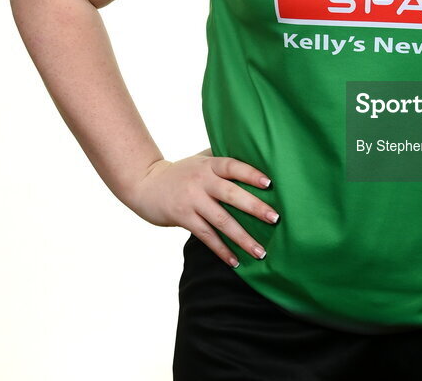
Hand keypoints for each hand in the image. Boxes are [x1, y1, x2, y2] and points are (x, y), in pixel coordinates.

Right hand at [126, 151, 277, 266]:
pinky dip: (222, 250)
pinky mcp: (183, 218)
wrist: (146, 184)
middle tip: (275, 218)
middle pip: (231, 194)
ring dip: (242, 238)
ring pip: (221, 221)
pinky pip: (206, 236)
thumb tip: (258, 159)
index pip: (233, 166)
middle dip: (255, 207)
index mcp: (209, 165)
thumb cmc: (183, 172)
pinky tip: (236, 261)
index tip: (270, 184)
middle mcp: (201, 181)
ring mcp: (192, 201)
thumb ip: (223, 162)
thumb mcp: (201, 160)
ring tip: (260, 251)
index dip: (251, 174)